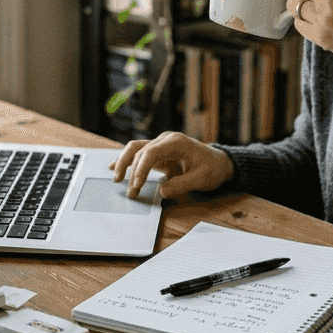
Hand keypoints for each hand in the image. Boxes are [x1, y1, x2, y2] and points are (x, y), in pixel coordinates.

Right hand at [109, 132, 233, 198]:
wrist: (219, 162)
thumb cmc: (212, 168)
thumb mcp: (201, 179)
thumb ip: (182, 185)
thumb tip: (162, 192)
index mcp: (176, 142)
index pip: (151, 152)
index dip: (141, 169)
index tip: (137, 185)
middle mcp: (165, 140)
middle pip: (139, 150)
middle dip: (131, 171)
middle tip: (130, 192)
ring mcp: (161, 145)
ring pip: (135, 149)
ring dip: (125, 164)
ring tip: (117, 180)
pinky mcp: (159, 153)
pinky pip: (139, 154)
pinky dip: (127, 161)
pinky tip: (113, 167)